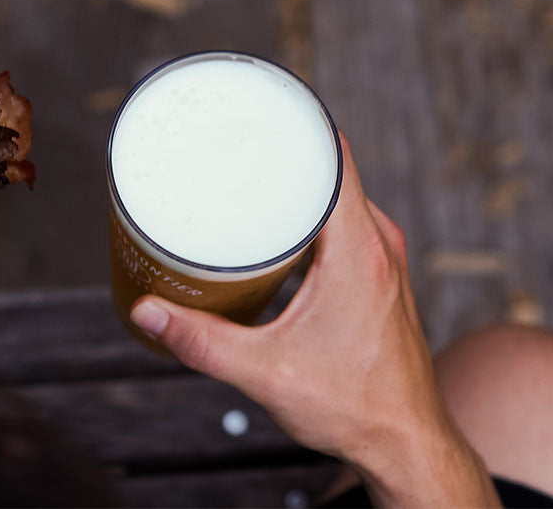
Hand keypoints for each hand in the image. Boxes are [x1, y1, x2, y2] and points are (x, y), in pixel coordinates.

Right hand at [130, 135, 497, 506]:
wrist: (405, 445)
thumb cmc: (354, 407)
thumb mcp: (266, 372)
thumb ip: (201, 341)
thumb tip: (147, 311)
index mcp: (358, 250)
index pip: (335, 156)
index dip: (296, 123)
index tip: (253, 107)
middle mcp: (377, 246)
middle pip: (329, 171)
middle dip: (279, 153)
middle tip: (225, 147)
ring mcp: (381, 262)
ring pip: (335, 199)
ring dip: (293, 188)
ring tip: (239, 184)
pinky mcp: (376, 279)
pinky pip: (340, 225)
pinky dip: (307, 217)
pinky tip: (271, 232)